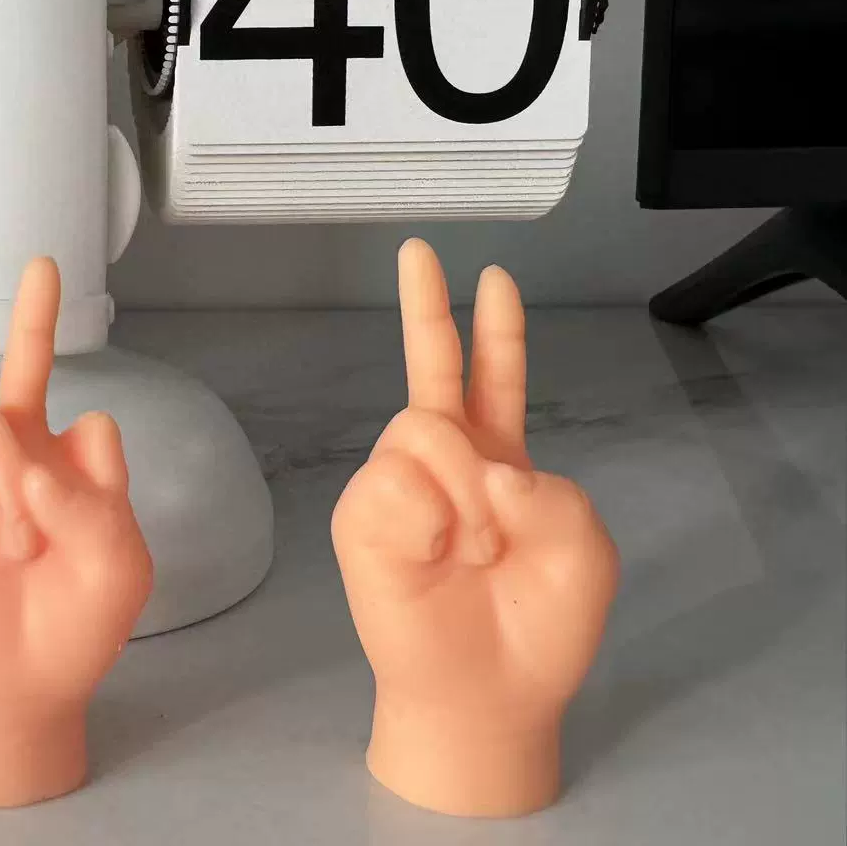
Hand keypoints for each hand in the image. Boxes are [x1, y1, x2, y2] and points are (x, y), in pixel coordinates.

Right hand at [0, 258, 153, 806]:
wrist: (9, 690)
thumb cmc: (72, 630)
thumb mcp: (120, 567)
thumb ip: (95, 500)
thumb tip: (35, 454)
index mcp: (76, 470)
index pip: (93, 426)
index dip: (93, 458)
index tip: (84, 400)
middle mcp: (21, 459)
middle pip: (24, 395)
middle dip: (35, 467)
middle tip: (37, 538)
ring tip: (4, 542)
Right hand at [332, 239, 617, 816]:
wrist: (489, 694)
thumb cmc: (539, 625)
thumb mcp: (583, 552)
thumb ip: (551, 493)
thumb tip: (484, 472)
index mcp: (501, 460)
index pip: (497, 379)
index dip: (498, 329)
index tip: (495, 276)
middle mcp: (445, 462)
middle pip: (430, 367)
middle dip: (424, 305)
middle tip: (417, 251)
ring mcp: (399, 485)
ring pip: (421, 426)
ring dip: (464, 485)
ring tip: (476, 546)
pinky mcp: (363, 517)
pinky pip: (394, 480)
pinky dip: (428, 514)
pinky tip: (437, 553)